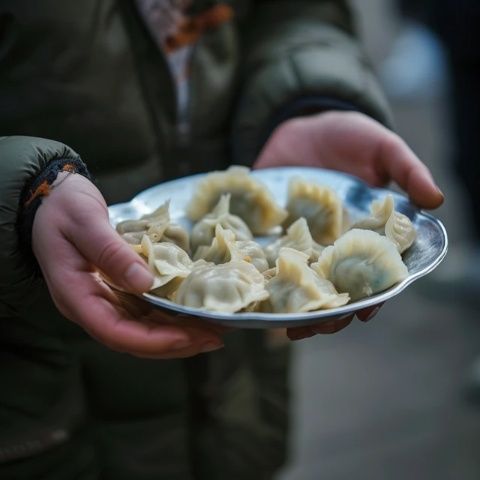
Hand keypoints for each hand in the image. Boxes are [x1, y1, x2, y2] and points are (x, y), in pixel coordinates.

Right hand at [32, 173, 224, 358]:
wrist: (51, 199)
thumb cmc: (63, 207)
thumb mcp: (84, 222)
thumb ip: (111, 253)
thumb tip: (145, 284)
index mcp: (75, 294)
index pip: (114, 331)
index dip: (153, 340)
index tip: (188, 337)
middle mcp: (89, 305)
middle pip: (133, 338)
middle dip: (174, 343)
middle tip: (213, 338)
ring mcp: (103, 299)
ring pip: (142, 329)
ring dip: (177, 334)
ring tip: (212, 330)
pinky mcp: (116, 290)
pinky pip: (144, 312)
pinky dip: (170, 316)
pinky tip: (192, 313)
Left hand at [256, 111, 440, 336]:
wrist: (301, 123)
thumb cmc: (349, 136)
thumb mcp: (382, 148)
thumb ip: (407, 171)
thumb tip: (437, 200)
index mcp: (365, 235)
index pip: (372, 273)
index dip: (371, 296)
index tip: (364, 313)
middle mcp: (333, 245)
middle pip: (334, 287)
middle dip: (326, 311)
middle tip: (313, 328)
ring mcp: (302, 241)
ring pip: (302, 281)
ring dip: (295, 304)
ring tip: (284, 325)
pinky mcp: (273, 232)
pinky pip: (269, 258)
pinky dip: (265, 276)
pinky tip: (258, 294)